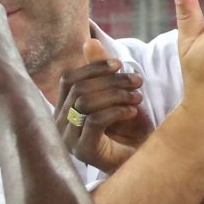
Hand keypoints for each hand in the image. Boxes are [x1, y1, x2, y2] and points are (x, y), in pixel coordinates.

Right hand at [54, 39, 152, 173]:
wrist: (143, 163)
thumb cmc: (128, 130)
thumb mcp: (115, 94)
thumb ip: (102, 71)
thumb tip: (89, 41)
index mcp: (63, 109)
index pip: (69, 79)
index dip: (93, 67)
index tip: (119, 64)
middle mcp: (60, 124)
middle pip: (79, 89)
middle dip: (111, 81)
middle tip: (136, 81)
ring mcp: (69, 140)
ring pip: (86, 103)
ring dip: (116, 94)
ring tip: (137, 97)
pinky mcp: (83, 152)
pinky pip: (94, 121)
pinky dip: (116, 111)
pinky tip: (132, 112)